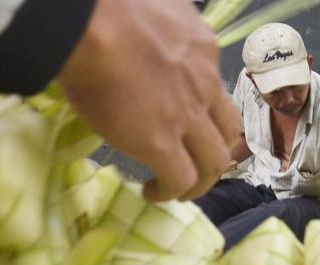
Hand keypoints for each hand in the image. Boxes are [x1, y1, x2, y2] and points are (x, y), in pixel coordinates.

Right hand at [58, 0, 239, 200]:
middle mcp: (205, 85)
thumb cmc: (108, 5)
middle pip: (228, 131)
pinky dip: (170, 192)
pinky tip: (152, 192)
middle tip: (197, 163)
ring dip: (201, 181)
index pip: (216, 88)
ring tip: (181, 189)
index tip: (188, 121)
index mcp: (202, 49)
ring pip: (215, 162)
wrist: (91, 22)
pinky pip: (180, 179)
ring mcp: (187, 116)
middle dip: (217, 152)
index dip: (206, 111)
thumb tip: (154, 25)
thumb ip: (165, 25)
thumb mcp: (154, 7)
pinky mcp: (162, 142)